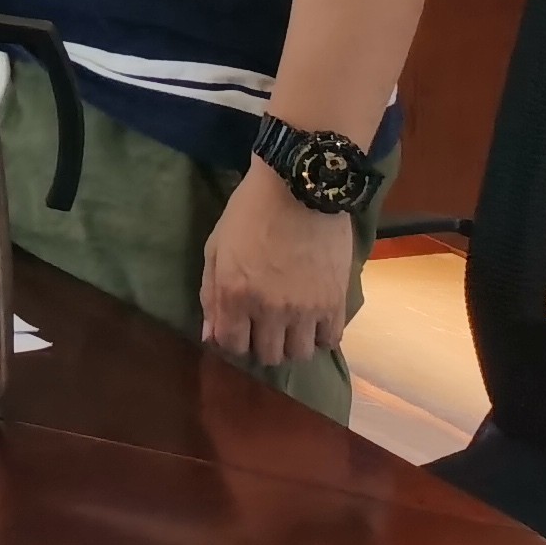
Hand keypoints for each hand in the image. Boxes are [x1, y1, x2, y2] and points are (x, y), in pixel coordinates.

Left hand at [200, 165, 356, 370]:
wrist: (299, 189)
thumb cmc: (249, 212)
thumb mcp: (216, 247)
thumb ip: (211, 293)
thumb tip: (210, 335)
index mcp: (234, 294)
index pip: (231, 345)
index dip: (231, 340)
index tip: (237, 327)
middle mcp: (269, 310)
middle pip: (267, 355)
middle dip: (261, 344)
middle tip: (263, 324)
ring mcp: (306, 310)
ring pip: (299, 354)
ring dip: (291, 342)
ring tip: (289, 323)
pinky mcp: (336, 304)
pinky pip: (330, 341)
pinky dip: (320, 335)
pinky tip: (313, 318)